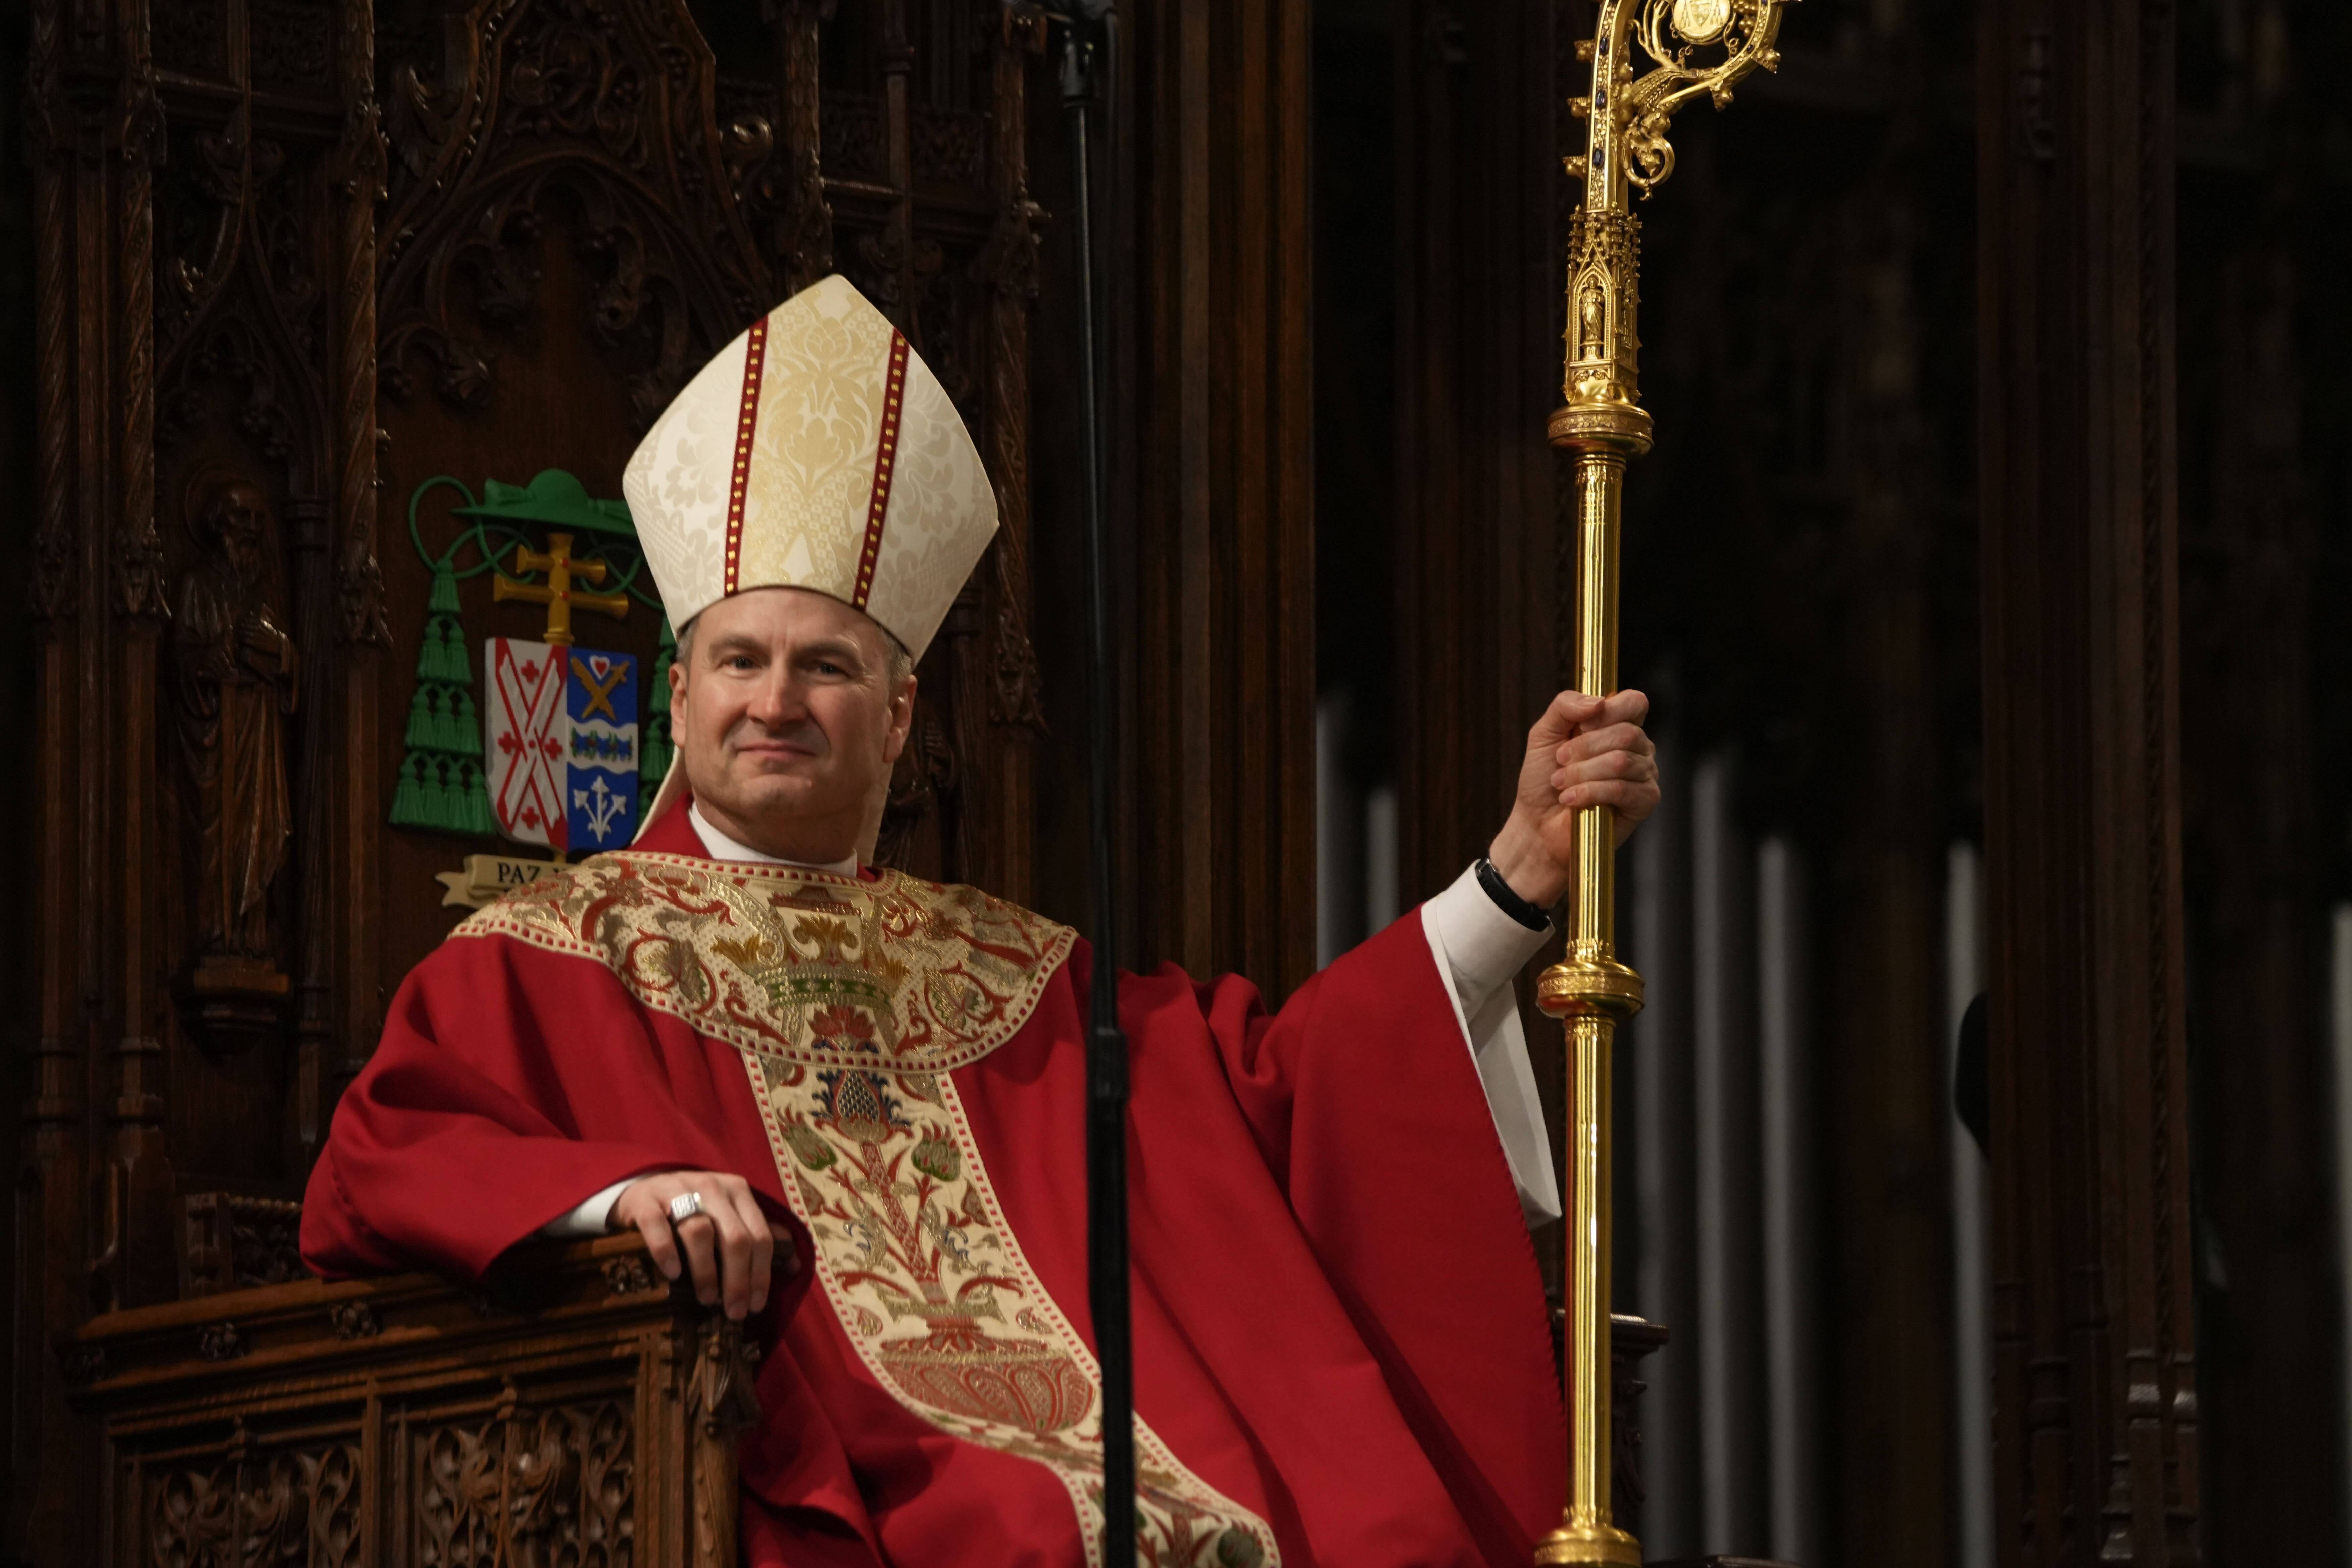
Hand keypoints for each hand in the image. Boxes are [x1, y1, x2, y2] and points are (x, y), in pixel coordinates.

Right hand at [610, 1170, 797, 1319]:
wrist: (642, 1192)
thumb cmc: (693, 1212)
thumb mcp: (729, 1217)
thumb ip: (759, 1237)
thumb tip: (796, 1266)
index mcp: (737, 1191)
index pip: (760, 1236)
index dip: (761, 1274)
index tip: (756, 1305)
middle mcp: (711, 1186)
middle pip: (735, 1238)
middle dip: (738, 1280)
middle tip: (734, 1312)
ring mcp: (676, 1190)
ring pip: (700, 1231)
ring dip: (706, 1271)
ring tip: (707, 1299)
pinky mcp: (645, 1200)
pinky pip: (657, 1225)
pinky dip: (666, 1251)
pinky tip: (673, 1274)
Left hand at [1486, 689, 1660, 908]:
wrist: (1537, 823)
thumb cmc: (1543, 778)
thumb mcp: (1544, 733)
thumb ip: (1566, 706)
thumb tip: (1598, 702)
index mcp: (1619, 725)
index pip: (1634, 702)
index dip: (1607, 711)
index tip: (1578, 727)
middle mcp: (1638, 748)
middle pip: (1626, 732)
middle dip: (1584, 747)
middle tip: (1560, 762)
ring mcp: (1645, 774)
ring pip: (1622, 761)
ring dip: (1581, 772)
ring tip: (1560, 784)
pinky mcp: (1645, 801)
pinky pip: (1623, 789)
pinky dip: (1590, 792)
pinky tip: (1571, 800)